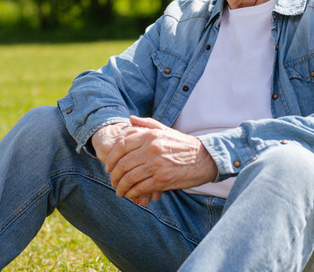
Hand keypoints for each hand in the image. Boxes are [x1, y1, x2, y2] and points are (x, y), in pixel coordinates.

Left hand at [99, 116, 217, 204]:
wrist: (204, 158)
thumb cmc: (183, 144)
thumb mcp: (165, 129)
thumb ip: (146, 124)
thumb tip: (129, 119)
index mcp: (150, 135)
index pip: (121, 146)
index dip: (111, 158)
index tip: (108, 166)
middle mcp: (151, 148)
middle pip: (122, 163)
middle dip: (114, 175)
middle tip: (112, 181)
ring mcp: (156, 165)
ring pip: (129, 177)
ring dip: (121, 187)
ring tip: (119, 191)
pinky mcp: (162, 179)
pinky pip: (140, 188)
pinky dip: (132, 193)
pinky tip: (131, 195)